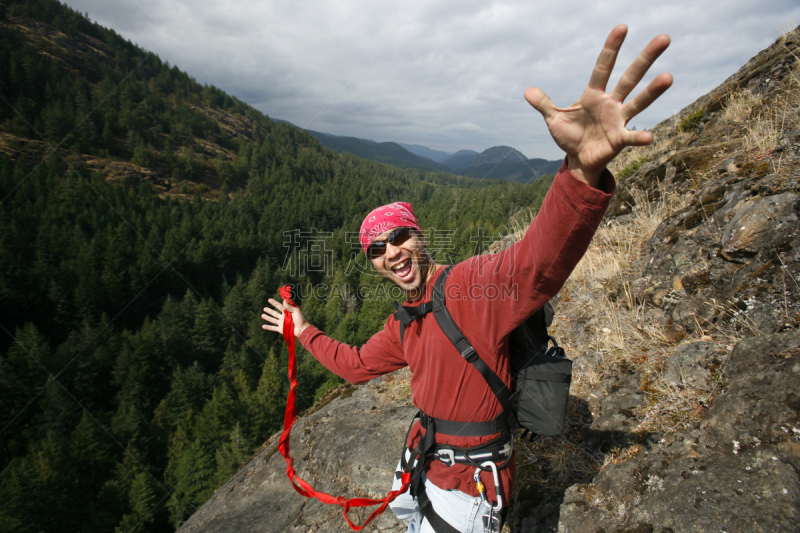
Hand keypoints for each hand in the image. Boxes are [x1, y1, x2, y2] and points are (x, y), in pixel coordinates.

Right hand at [261, 298, 309, 337]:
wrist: (302, 329)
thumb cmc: (300, 319)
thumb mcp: (296, 311)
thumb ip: (289, 307)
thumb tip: (283, 300)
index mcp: (287, 312)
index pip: (279, 306)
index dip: (274, 303)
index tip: (269, 300)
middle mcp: (283, 317)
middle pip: (274, 313)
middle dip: (269, 311)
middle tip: (264, 308)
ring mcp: (281, 323)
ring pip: (272, 320)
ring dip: (267, 318)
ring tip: (262, 315)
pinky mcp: (280, 329)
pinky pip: (273, 328)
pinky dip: (268, 327)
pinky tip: (263, 326)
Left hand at [525, 24, 672, 186]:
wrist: (579, 160)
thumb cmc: (570, 136)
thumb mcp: (554, 119)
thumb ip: (544, 104)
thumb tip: (527, 91)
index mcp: (594, 94)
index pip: (603, 66)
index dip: (611, 48)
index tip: (622, 27)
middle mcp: (611, 103)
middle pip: (630, 77)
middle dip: (645, 58)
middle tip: (664, 38)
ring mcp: (618, 120)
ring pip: (638, 101)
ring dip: (652, 91)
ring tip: (668, 77)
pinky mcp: (620, 139)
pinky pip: (631, 136)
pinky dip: (639, 137)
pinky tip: (649, 136)